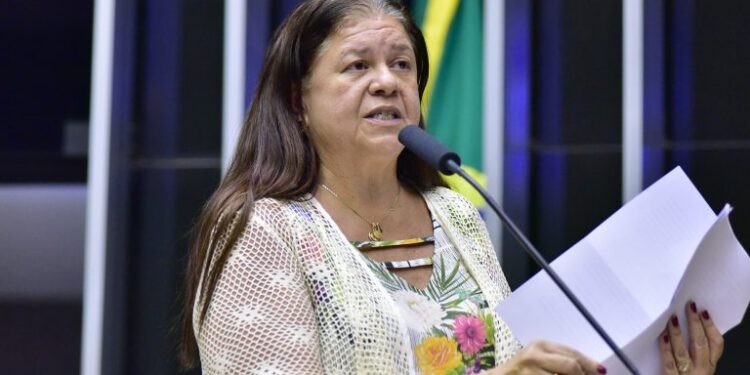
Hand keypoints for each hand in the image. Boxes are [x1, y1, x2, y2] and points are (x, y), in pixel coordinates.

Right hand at [486, 340, 606, 374]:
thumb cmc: (522, 370)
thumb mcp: (539, 359)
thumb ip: (561, 360)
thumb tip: (594, 369)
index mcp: (540, 345)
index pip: (572, 353)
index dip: (589, 364)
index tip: (602, 371)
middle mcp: (534, 355)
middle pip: (570, 365)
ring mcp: (530, 371)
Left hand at [659, 301, 723, 373]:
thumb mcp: (697, 367)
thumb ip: (696, 352)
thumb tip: (691, 326)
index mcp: (709, 367)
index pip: (717, 345)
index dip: (711, 327)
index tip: (704, 312)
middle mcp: (701, 371)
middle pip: (700, 344)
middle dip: (695, 324)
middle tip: (689, 307)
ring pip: (684, 351)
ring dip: (678, 333)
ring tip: (673, 318)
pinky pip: (669, 363)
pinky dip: (665, 349)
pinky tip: (663, 337)